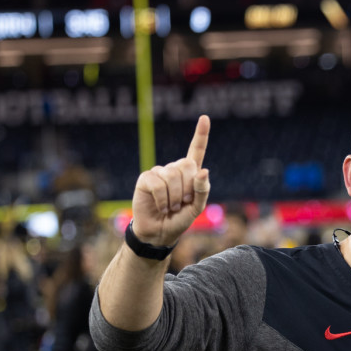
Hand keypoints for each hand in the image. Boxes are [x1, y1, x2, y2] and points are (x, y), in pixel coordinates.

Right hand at [130, 116, 210, 246]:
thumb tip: (204, 171)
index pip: (196, 150)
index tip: (204, 117)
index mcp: (189, 174)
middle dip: (189, 188)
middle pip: (187, 166)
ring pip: (173, 176)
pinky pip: (159, 184)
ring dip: (175, 197)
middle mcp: (173, 169)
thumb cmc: (179, 219)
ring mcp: (159, 172)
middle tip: (182, 202)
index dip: (201, 135)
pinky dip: (163, 199)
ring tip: (171, 207)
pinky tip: (161, 206)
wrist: (160, 232)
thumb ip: (203, 190)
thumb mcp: (197, 207)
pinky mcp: (145, 179)